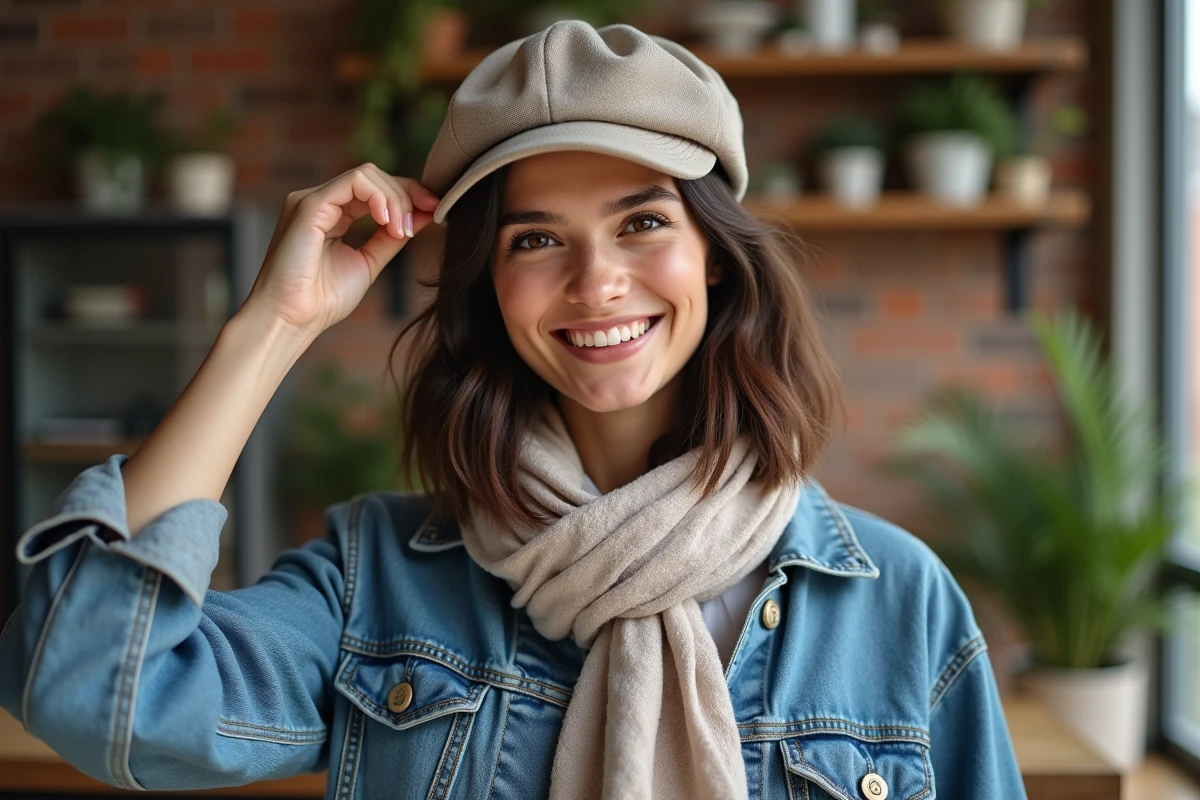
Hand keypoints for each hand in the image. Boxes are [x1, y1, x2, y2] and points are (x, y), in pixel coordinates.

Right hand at [245, 163, 439, 336]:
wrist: (292, 320)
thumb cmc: (322, 300)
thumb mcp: (368, 263)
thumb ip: (390, 238)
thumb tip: (422, 214)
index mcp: (332, 214)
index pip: (375, 189)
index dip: (408, 194)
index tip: (435, 209)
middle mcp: (320, 201)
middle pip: (374, 177)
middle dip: (407, 195)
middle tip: (422, 222)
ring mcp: (312, 199)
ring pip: (366, 175)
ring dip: (395, 199)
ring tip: (402, 230)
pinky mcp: (309, 204)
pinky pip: (353, 182)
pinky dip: (379, 198)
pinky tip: (388, 222)